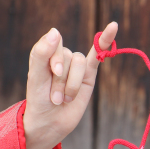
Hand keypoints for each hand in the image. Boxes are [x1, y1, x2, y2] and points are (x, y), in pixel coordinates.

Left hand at [23, 23, 117, 148]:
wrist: (50, 123)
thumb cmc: (39, 101)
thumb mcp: (36, 78)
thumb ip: (41, 54)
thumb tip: (55, 30)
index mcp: (45, 54)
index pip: (55, 43)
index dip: (57, 58)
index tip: (54, 74)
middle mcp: (61, 57)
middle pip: (69, 56)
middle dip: (62, 79)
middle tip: (55, 98)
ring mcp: (76, 65)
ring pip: (80, 63)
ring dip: (73, 84)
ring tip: (64, 99)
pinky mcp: (89, 73)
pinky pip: (99, 52)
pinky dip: (106, 39)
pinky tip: (113, 26)